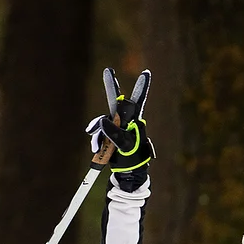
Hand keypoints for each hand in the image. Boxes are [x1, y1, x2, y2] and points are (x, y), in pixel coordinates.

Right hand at [86, 68, 153, 186]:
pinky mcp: (108, 133)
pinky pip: (98, 132)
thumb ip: (115, 133)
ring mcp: (115, 126)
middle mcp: (125, 120)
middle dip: (110, 86)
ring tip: (96, 148)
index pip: (139, 100)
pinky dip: (96, 140)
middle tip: (108, 70)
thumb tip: (102, 121)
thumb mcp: (125, 147)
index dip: (142, 87)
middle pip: (115, 101)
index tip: (146, 72)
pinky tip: (96, 149)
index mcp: (135, 120)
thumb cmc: (133, 159)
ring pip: (102, 122)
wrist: (127, 172)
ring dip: (97, 134)